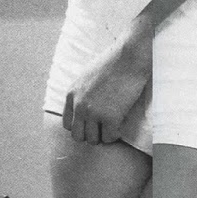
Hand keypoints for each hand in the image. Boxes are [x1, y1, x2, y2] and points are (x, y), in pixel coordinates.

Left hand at [62, 29, 150, 145]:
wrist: (129, 57)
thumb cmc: (112, 63)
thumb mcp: (86, 76)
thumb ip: (81, 92)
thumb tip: (84, 107)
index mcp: (71, 94)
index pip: (67, 124)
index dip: (80, 127)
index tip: (91, 125)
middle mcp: (79, 105)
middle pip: (78, 136)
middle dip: (90, 135)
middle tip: (103, 129)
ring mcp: (94, 112)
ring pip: (93, 140)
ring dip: (103, 136)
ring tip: (112, 127)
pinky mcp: (110, 117)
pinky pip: (109, 137)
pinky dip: (115, 135)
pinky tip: (120, 126)